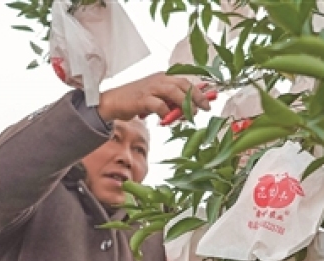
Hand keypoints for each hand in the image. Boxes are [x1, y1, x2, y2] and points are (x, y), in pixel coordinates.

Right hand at [95, 72, 212, 123]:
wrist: (113, 101)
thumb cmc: (136, 100)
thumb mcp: (156, 99)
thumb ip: (171, 102)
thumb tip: (188, 111)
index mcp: (163, 77)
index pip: (185, 81)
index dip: (198, 91)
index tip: (209, 101)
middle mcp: (158, 79)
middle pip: (182, 84)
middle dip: (196, 96)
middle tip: (205, 108)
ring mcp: (150, 88)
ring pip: (173, 92)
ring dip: (185, 104)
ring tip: (191, 114)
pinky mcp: (142, 99)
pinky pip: (159, 105)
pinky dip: (166, 113)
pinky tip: (167, 120)